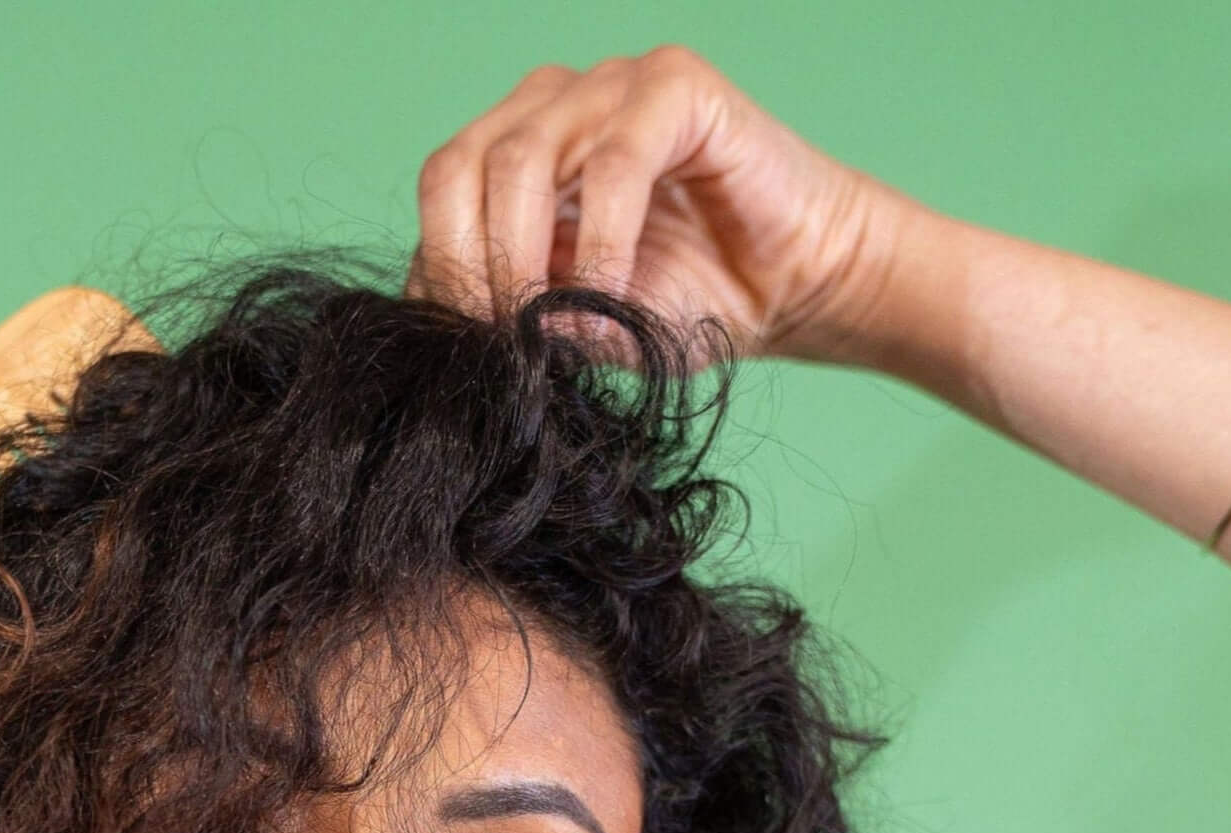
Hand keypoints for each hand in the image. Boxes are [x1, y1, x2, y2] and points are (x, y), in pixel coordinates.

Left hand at [409, 45, 908, 368]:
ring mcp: (608, 86)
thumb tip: (466, 333)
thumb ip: (521, 320)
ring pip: (520, 159)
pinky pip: (612, 161)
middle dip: (467, 265)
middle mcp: (550, 107)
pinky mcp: (674, 85)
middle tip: (498, 336)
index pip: (441, 196)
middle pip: (458, 168)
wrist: (790, 286)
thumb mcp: (580, 328)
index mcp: (512, 153)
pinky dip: (602, 240)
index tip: (468, 350)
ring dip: (523, 256)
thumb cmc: (684, 300)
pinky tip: (615, 291)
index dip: (442, 275)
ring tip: (550, 321)